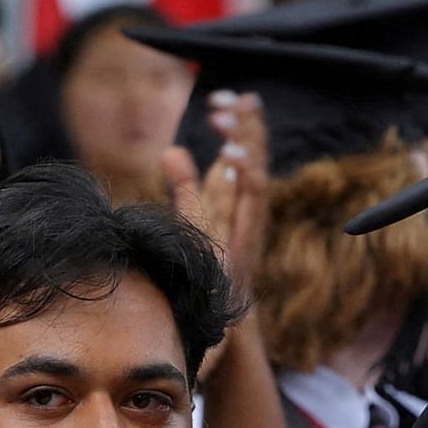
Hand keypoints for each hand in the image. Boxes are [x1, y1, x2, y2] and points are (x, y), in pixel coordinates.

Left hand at [162, 90, 269, 290]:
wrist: (220, 331)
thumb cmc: (210, 276)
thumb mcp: (197, 223)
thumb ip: (187, 187)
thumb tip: (171, 149)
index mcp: (239, 204)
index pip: (243, 155)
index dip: (239, 124)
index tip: (224, 96)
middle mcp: (247, 215)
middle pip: (255, 162)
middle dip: (250, 128)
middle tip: (242, 96)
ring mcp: (246, 233)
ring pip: (255, 182)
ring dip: (250, 150)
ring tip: (238, 120)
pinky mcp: (242, 251)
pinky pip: (248, 212)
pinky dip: (245, 183)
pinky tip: (234, 160)